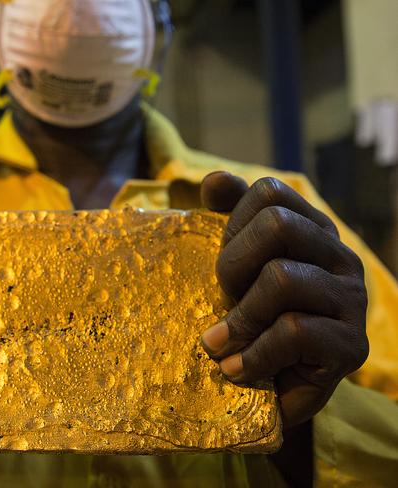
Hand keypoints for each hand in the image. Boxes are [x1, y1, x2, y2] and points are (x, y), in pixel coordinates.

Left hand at [199, 172, 368, 427]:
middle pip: (277, 224)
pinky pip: (292, 331)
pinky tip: (236, 369)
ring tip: (220, 344)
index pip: (269, 191)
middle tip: (223, 299)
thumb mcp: (236, 264)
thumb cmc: (253, 317)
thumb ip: (228, 216)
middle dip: (232, 266)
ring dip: (239, 317)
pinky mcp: (351, 344)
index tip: (225, 264)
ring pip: (281, 278)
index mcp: (312, 229)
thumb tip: (215, 180)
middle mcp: (339, 255)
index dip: (233, 223)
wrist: (277, 387)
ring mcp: (351, 298)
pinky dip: (253, 354)